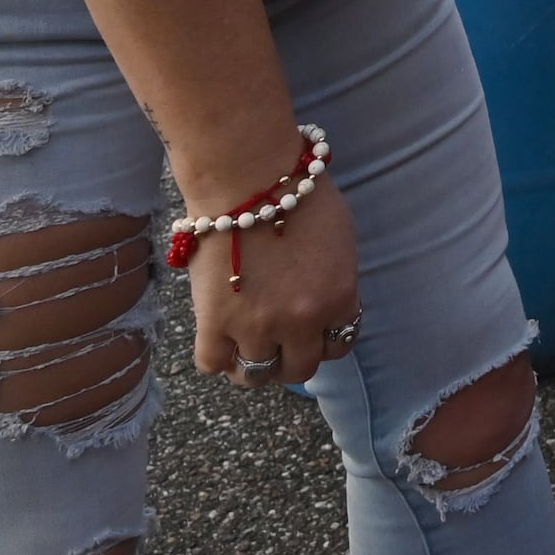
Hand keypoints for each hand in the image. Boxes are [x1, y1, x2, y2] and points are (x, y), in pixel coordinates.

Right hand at [178, 153, 361, 387]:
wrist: (249, 180)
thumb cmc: (299, 196)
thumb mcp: (341, 241)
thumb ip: (336, 280)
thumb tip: (325, 303)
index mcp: (340, 297)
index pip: (340, 343)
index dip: (325, 339)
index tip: (313, 331)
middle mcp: (302, 320)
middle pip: (300, 369)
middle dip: (291, 357)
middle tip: (279, 342)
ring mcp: (257, 325)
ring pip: (257, 374)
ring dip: (255, 364)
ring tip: (247, 348)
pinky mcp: (215, 322)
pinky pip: (213, 364)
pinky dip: (218, 358)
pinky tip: (220, 341)